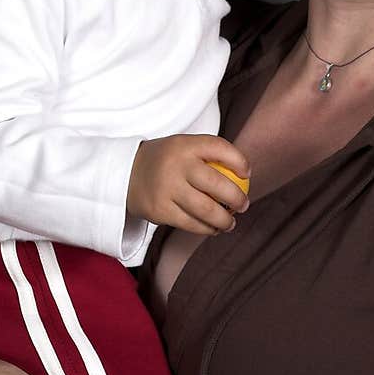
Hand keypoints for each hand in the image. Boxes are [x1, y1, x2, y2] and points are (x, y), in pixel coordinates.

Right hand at [127, 134, 250, 234]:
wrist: (126, 175)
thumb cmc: (167, 162)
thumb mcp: (183, 148)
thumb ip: (209, 156)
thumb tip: (245, 177)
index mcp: (185, 144)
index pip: (219, 148)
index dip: (239, 161)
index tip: (247, 174)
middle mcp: (176, 164)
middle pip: (217, 184)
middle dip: (238, 198)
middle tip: (244, 205)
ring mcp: (166, 188)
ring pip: (206, 209)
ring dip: (225, 220)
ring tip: (231, 222)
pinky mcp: (160, 210)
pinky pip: (191, 224)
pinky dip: (207, 229)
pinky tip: (213, 229)